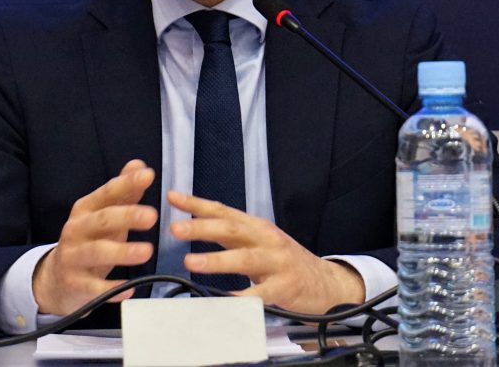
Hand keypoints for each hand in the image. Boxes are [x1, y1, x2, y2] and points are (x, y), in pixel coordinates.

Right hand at [33, 160, 157, 315]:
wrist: (56, 280)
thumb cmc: (89, 241)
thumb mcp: (103, 214)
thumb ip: (123, 191)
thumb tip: (139, 165)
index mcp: (85, 210)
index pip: (107, 193)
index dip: (126, 183)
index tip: (149, 175)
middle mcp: (76, 230)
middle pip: (102, 220)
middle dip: (127, 216)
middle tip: (153, 216)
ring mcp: (73, 257)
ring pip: (97, 252)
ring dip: (122, 251)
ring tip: (147, 251)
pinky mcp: (75, 284)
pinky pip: (94, 287)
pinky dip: (111, 289)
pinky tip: (130, 288)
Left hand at [167, 191, 364, 314]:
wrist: (325, 282)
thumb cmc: (283, 261)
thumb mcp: (257, 241)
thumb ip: (228, 235)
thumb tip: (190, 224)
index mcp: (256, 227)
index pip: (223, 210)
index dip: (197, 204)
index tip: (173, 198)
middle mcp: (266, 239)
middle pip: (232, 230)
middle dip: (202, 228)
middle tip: (175, 228)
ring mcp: (277, 262)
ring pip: (244, 258)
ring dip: (216, 259)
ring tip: (190, 261)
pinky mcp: (286, 287)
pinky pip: (262, 293)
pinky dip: (244, 297)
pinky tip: (226, 300)